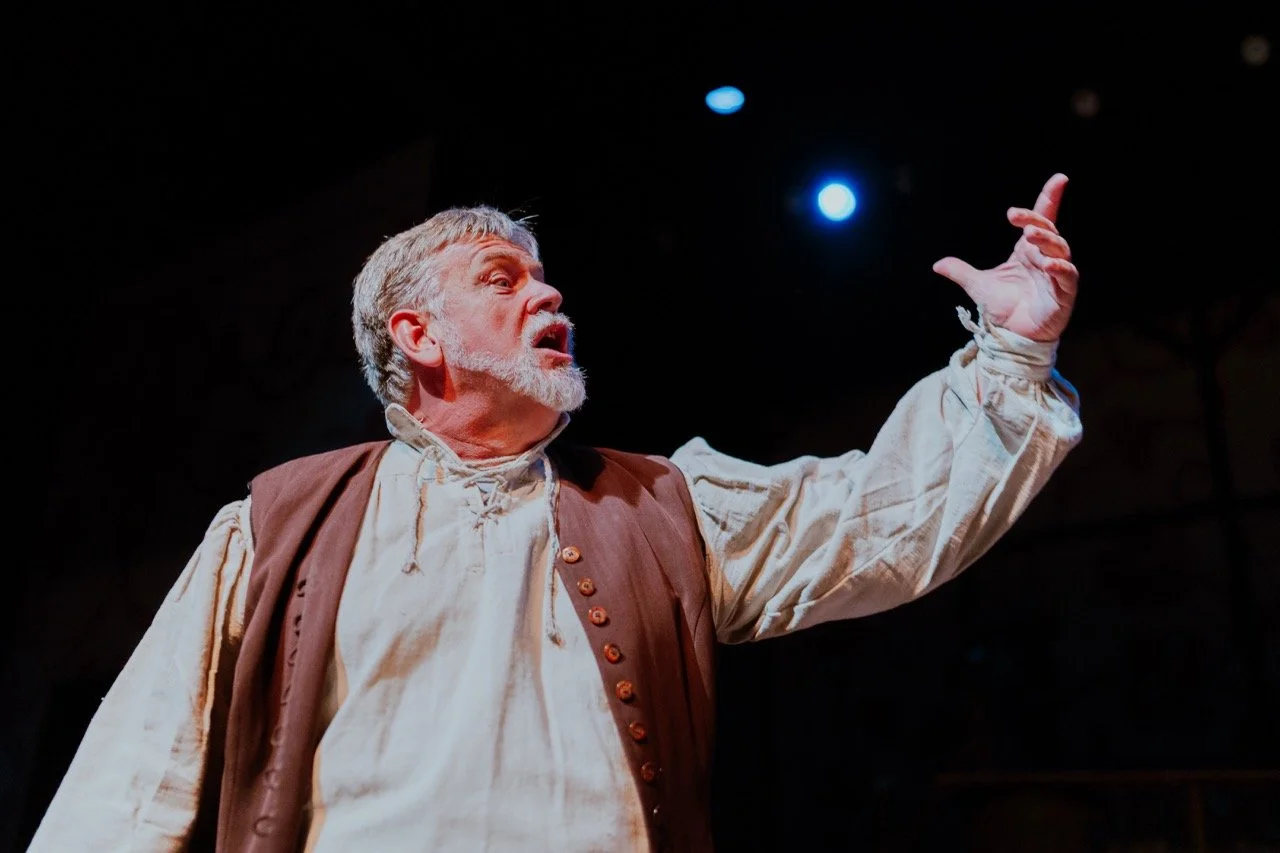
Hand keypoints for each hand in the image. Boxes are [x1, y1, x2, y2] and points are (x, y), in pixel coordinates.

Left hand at [932, 173, 1078, 341]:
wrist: (1011, 336)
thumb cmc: (1002, 307)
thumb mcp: (978, 285)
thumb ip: (961, 271)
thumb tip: (938, 264)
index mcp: (1028, 251)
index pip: (1043, 218)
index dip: (1050, 198)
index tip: (1059, 178)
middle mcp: (1045, 257)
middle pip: (1048, 230)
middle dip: (1035, 220)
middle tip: (1016, 218)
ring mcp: (1056, 274)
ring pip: (1060, 249)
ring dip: (1046, 239)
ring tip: (1029, 236)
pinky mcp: (1064, 293)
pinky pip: (1067, 276)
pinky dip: (1059, 268)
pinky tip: (1047, 263)